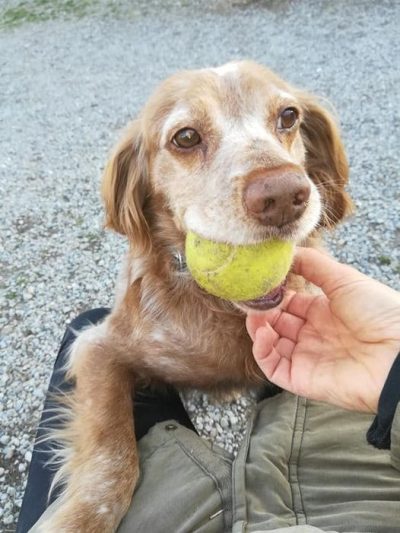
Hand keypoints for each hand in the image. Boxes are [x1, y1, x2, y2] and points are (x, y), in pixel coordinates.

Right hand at [246, 247, 399, 412]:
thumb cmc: (379, 312)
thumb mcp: (343, 279)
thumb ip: (312, 263)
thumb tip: (285, 252)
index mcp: (323, 313)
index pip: (288, 304)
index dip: (273, 294)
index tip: (259, 282)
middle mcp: (313, 336)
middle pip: (276, 324)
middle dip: (262, 310)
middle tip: (252, 299)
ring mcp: (307, 358)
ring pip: (270, 345)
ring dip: (258, 329)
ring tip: (255, 315)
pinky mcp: (302, 380)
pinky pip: (273, 368)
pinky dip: (261, 351)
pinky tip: (263, 333)